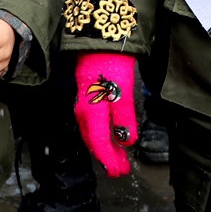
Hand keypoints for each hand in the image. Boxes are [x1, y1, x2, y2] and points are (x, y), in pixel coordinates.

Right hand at [73, 52, 136, 177]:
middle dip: (107, 157)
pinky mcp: (86, 95)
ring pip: (92, 132)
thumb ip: (125, 117)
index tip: (120, 172)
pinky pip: (91, 123)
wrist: (100, 39)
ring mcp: (82, 102)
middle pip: (94, 141)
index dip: (109, 159)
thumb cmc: (113, 64)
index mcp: (91, 112)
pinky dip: (100, 134)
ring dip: (104, 147)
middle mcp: (82, 110)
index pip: (99, 143)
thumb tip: (128, 142)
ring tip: (117, 156)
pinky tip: (109, 134)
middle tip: (120, 170)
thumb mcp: (123, 91)